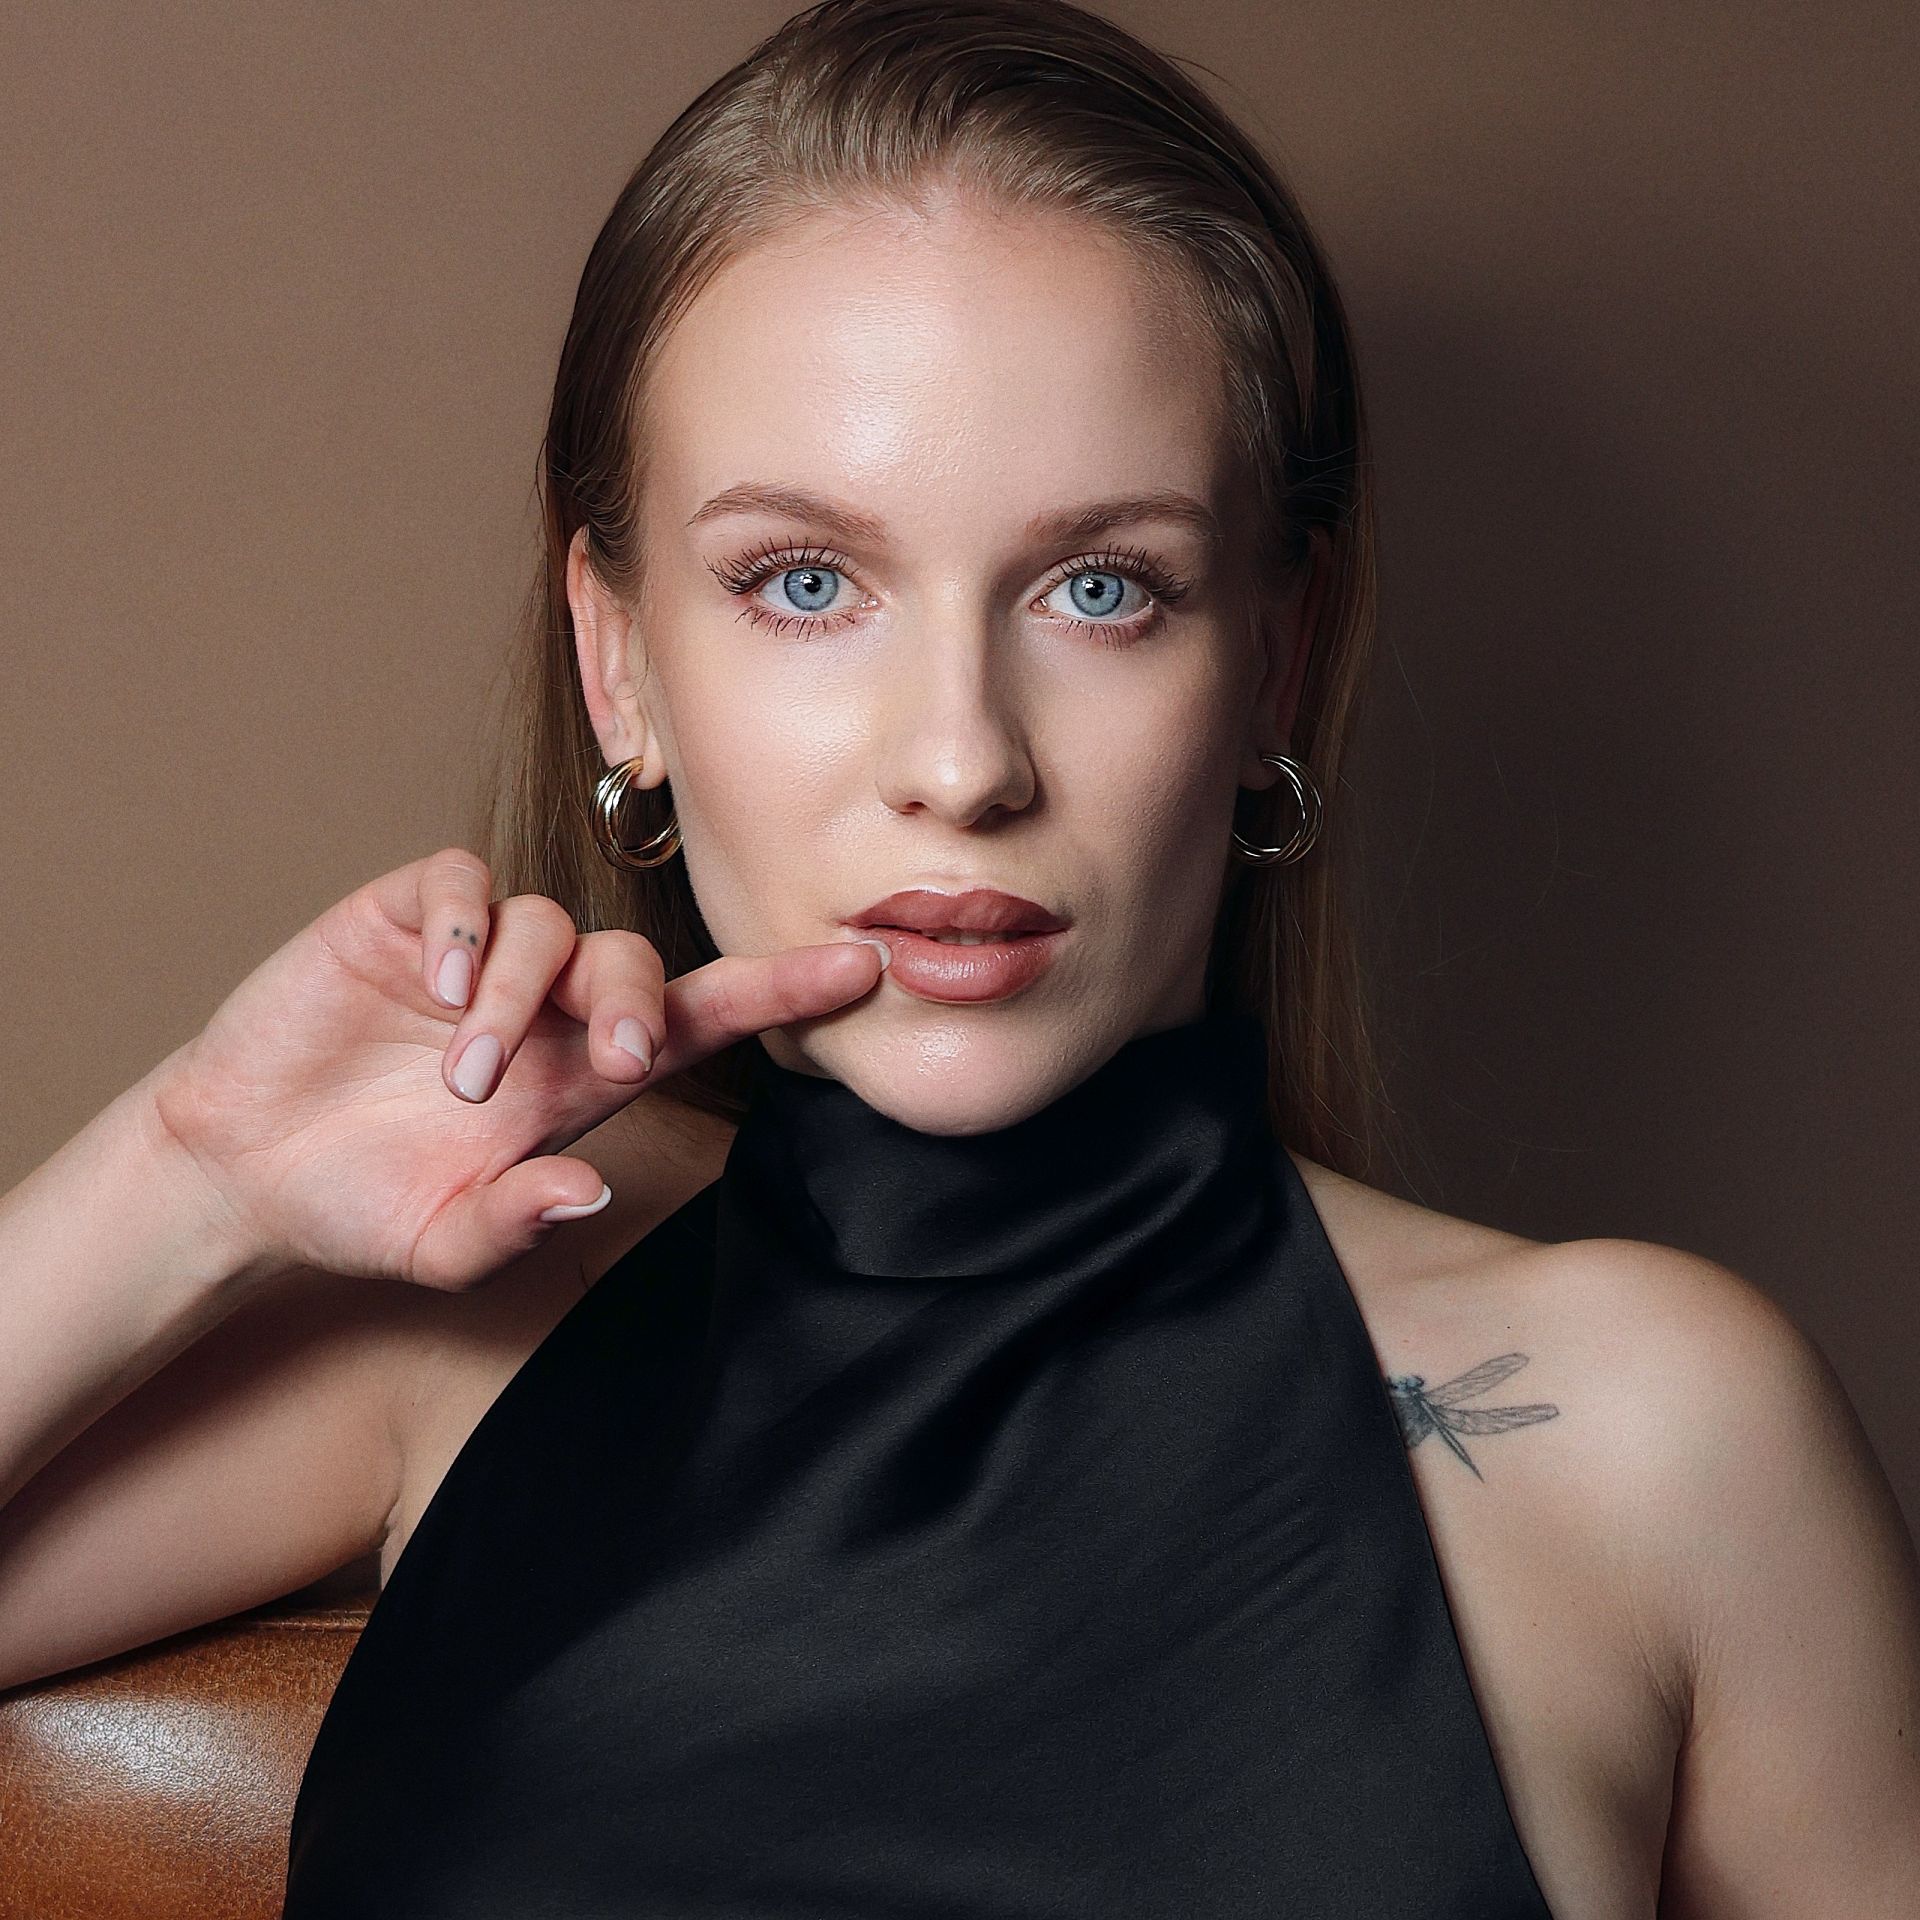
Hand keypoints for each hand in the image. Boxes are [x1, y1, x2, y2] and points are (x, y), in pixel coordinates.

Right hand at [142, 847, 887, 1289]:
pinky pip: (461, 884)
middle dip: (642, 999)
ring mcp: (477, 958)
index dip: (778, 992)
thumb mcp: (441, 1241)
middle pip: (634, 960)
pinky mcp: (404, 921)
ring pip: (551, 925)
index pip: (700, 1018)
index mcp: (578, 1078)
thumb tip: (590, 1191)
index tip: (861, 970)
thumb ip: (519, 1222)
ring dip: (524, 994)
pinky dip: (464, 924)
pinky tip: (439, 985)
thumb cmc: (359, 1203)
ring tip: (465, 1075)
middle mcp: (545, 1007)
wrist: (242, 1167)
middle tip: (617, 1057)